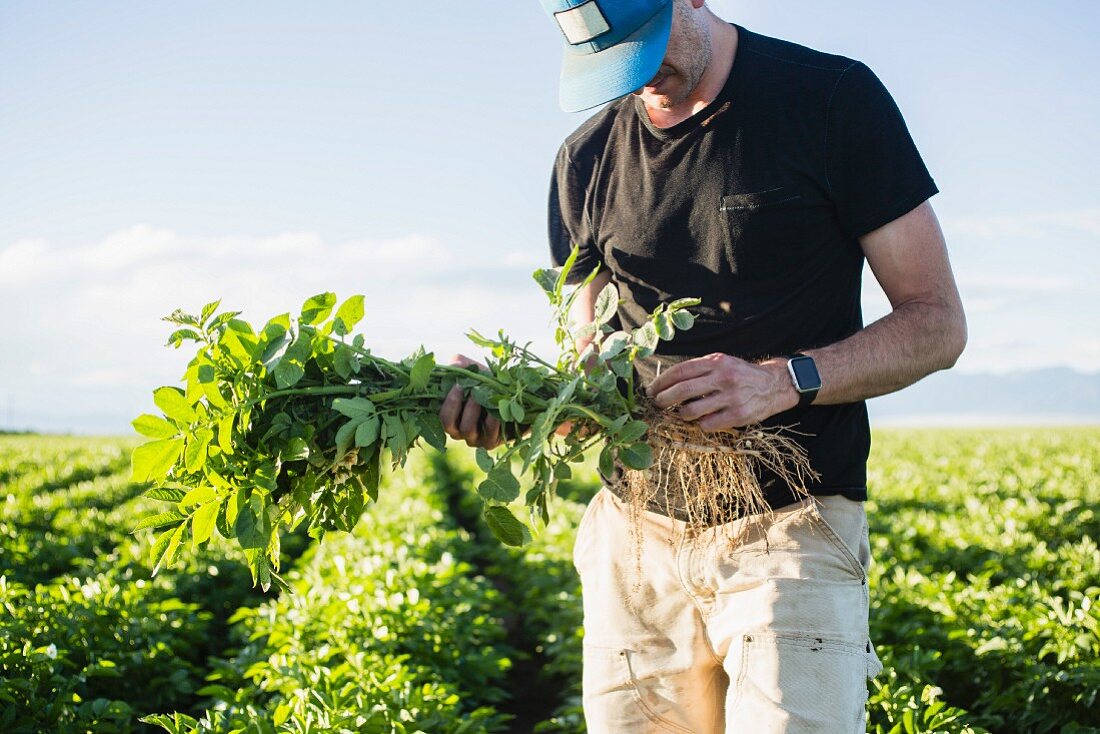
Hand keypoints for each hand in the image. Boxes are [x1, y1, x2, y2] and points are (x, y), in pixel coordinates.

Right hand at [439, 354, 502, 448]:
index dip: (448, 402)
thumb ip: (458, 364)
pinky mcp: (491, 441)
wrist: (511, 391)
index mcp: (450, 417)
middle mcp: (460, 432)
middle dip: (456, 404)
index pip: (441, 417)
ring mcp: (475, 439)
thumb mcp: (470, 369)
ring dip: (473, 409)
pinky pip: (489, 432)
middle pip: (451, 426)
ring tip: (482, 394)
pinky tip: (499, 404)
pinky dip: (493, 417)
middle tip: (468, 388)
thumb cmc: (485, 381)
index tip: (458, 384)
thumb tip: (455, 366)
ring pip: (467, 429)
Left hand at [647, 353, 798, 429]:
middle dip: (663, 400)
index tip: (651, 390)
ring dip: (680, 415)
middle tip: (658, 404)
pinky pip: (707, 425)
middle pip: (682, 391)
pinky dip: (699, 424)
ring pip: (691, 411)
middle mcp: (723, 377)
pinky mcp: (738, 415)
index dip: (661, 382)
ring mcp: (731, 397)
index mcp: (716, 362)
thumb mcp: (721, 362)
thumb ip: (698, 369)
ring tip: (680, 414)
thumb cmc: (740, 374)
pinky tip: (700, 421)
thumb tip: (666, 382)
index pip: (680, 371)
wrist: (773, 385)